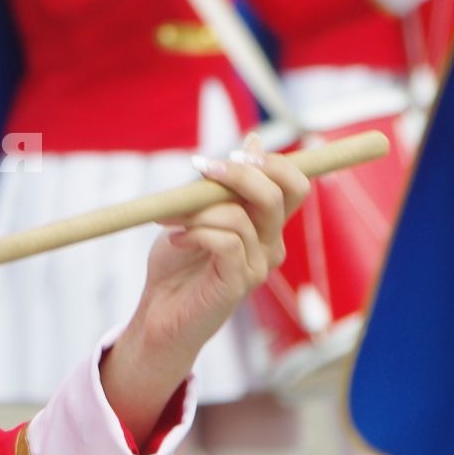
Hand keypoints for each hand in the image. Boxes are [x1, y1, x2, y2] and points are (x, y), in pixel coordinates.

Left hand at [101, 135, 310, 435]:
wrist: (158, 315)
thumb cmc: (178, 264)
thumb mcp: (198, 213)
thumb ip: (223, 185)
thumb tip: (254, 139)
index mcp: (267, 226)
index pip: (295, 184)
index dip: (273, 162)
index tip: (232, 154)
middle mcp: (271, 245)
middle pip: (282, 194)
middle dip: (241, 174)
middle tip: (201, 169)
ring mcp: (258, 266)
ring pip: (242, 216)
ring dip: (199, 208)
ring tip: (169, 218)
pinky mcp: (237, 283)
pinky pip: (226, 242)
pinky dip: (196, 232)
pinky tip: (176, 240)